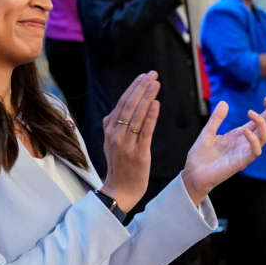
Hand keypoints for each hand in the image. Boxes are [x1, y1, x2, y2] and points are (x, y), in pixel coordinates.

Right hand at [99, 71, 160, 212]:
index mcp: (109, 129)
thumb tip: (118, 108)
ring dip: (147, 96)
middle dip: (141, 87)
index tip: (144, 76)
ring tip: (156, 83)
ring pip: (136, 115)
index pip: (122, 103)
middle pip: (129, 105)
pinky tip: (156, 104)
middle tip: (152, 74)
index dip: (133, 87)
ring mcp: (125, 144)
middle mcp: (115, 134)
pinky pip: (144, 131)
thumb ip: (114, 126)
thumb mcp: (112, 143)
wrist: (120, 190)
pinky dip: (150, 116)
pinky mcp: (138, 153)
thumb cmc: (120, 166)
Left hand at [181, 97, 265, 205]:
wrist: (194, 173)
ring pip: (265, 137)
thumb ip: (216, 119)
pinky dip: (254, 140)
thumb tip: (224, 102)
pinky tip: (246, 132)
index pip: (260, 121)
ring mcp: (245, 152)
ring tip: (251, 113)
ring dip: (262, 124)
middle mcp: (245, 142)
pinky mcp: (242, 162)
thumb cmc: (201, 155)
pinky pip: (255, 152)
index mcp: (239, 134)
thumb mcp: (208, 132)